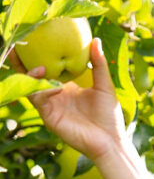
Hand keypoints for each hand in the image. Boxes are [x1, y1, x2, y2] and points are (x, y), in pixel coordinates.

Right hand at [8, 37, 131, 163]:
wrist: (110, 140)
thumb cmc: (109, 115)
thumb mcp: (104, 85)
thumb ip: (98, 64)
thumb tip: (95, 40)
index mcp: (66, 86)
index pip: (47, 68)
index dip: (37, 55)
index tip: (33, 38)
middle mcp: (55, 95)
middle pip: (32, 76)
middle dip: (22, 62)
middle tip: (17, 47)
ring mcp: (50, 106)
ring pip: (31, 87)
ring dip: (32, 75)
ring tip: (39, 66)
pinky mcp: (50, 117)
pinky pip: (39, 100)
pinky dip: (44, 91)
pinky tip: (55, 87)